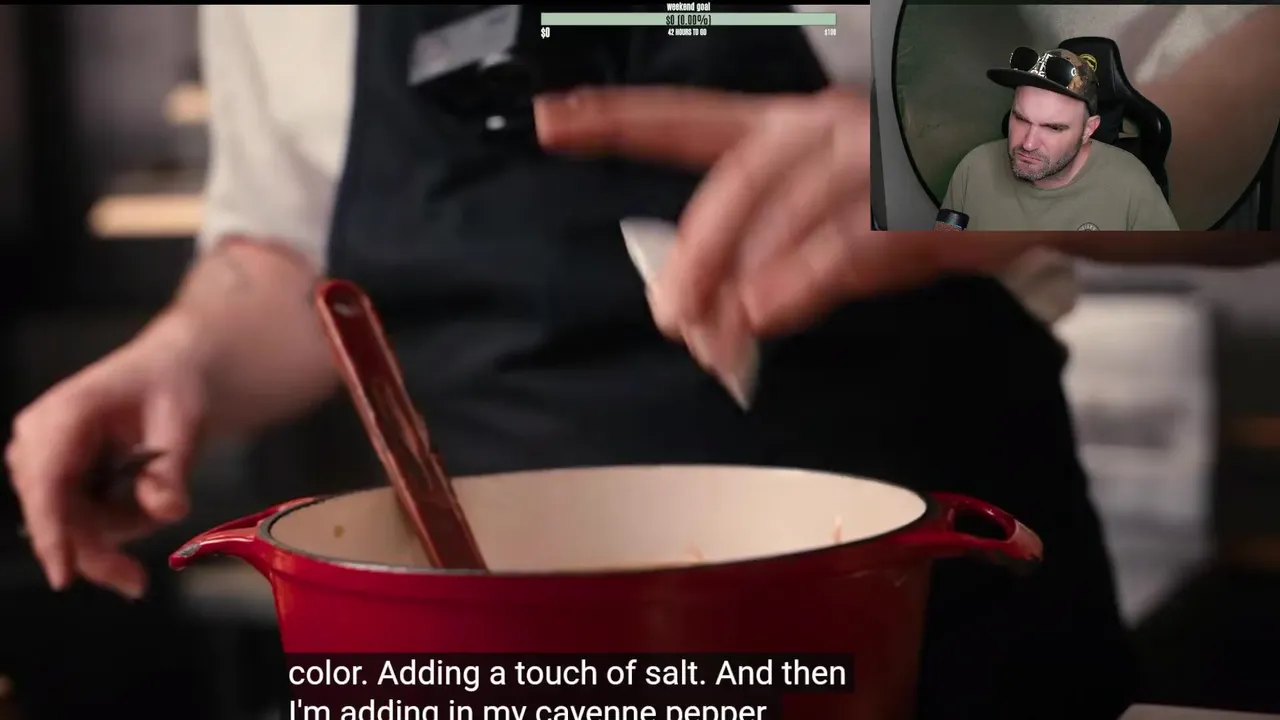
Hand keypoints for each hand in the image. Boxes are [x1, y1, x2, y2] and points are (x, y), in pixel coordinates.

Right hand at [5, 314, 207, 597]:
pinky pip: (74, 522)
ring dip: (114, 533)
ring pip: (65, 526)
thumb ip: (172, 470)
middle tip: (137, 584)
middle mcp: (37, 439)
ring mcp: (38, 461)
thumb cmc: (173, 390)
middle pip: (54, 515)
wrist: (167, 376)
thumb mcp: (184, 422)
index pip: (48, 481)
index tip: (64, 575)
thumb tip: (168, 512)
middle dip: (97, 550)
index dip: (53, 530)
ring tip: (163, 501)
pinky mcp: (49, 481)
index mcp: (65, 414)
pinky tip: (146, 500)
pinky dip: (113, 525)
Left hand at [535, 86, 931, 339]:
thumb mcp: (841, 216)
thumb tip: (719, 315)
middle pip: (738, 179)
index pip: (690, 118)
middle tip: (671, 318)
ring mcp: (881, 153)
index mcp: (795, 125)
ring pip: (787, 211)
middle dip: (695, 254)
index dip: (617, 119)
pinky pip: (851, 242)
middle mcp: (829, 126)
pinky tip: (769, 314)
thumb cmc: (937, 202)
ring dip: (740, 280)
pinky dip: (804, 279)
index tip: (550, 118)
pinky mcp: (929, 196)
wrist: (1056, 186)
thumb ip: (775, 252)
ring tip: (716, 339)